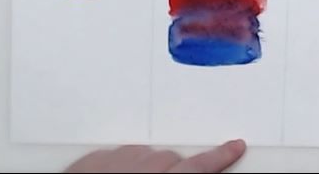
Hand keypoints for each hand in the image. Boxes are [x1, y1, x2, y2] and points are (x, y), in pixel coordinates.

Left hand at [64, 140, 245, 172]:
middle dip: (176, 171)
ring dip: (147, 168)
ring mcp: (109, 163)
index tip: (233, 147)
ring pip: (142, 154)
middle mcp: (136, 170)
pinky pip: (112, 155)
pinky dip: (118, 167)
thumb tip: (193, 173)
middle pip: (170, 158)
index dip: (218, 158)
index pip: (197, 167)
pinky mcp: (85, 163)